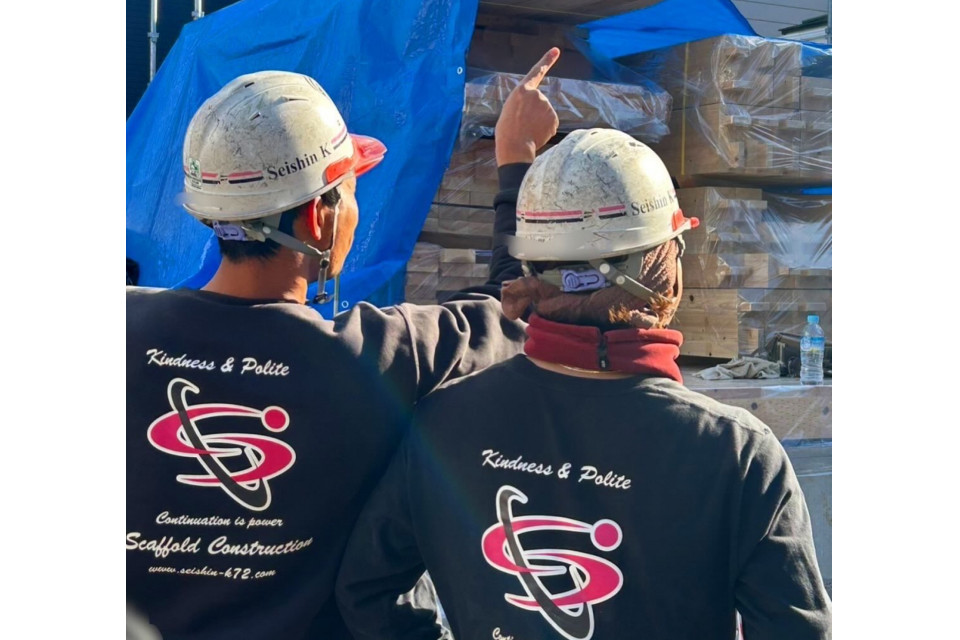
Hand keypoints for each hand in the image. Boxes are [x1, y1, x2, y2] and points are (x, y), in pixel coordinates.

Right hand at [495, 48, 560, 165]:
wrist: (515, 146)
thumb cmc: (507, 130)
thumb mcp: (510, 109)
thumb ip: (524, 103)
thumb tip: (537, 111)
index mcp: (522, 90)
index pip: (536, 72)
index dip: (547, 60)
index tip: (556, 50)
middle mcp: (537, 95)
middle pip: (538, 102)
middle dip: (533, 113)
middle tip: (522, 124)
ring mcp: (547, 106)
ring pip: (544, 114)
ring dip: (538, 122)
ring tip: (527, 130)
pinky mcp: (554, 118)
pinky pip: (550, 123)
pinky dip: (545, 130)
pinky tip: (536, 134)